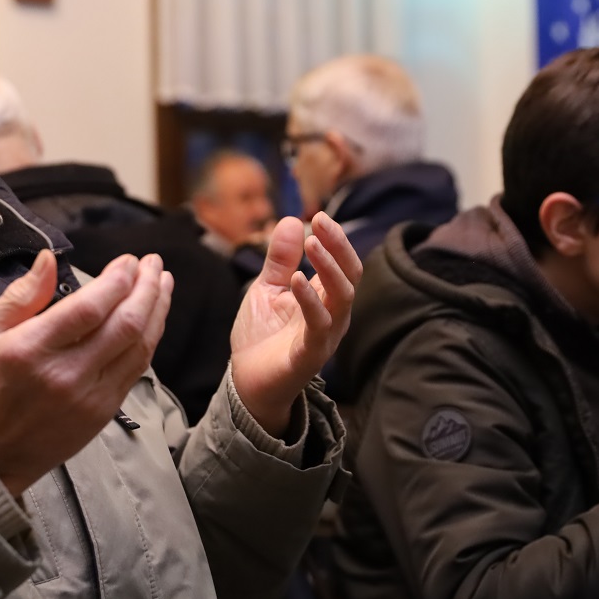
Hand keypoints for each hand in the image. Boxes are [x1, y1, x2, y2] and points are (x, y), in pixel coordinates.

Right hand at [0, 250, 172, 496]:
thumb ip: (20, 295)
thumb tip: (48, 259)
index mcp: (30, 350)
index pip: (88, 309)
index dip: (116, 280)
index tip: (129, 261)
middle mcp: (65, 374)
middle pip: (124, 324)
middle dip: (146, 288)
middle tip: (153, 263)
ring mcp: (89, 397)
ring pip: (138, 347)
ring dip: (156, 311)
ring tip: (163, 283)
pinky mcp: (103, 412)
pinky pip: (136, 369)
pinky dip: (150, 339)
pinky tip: (153, 319)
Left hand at [229, 212, 362, 437]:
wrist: (247, 382)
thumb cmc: (262, 336)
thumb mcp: (267, 289)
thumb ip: (280, 259)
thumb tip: (292, 221)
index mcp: (325, 298)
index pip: (343, 264)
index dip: (335, 239)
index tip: (319, 216)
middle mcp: (333, 315)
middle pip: (351, 276)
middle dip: (338, 246)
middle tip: (321, 223)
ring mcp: (325, 336)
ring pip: (343, 298)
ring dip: (329, 268)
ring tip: (311, 244)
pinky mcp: (310, 355)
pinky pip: (319, 325)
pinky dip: (310, 301)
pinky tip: (296, 280)